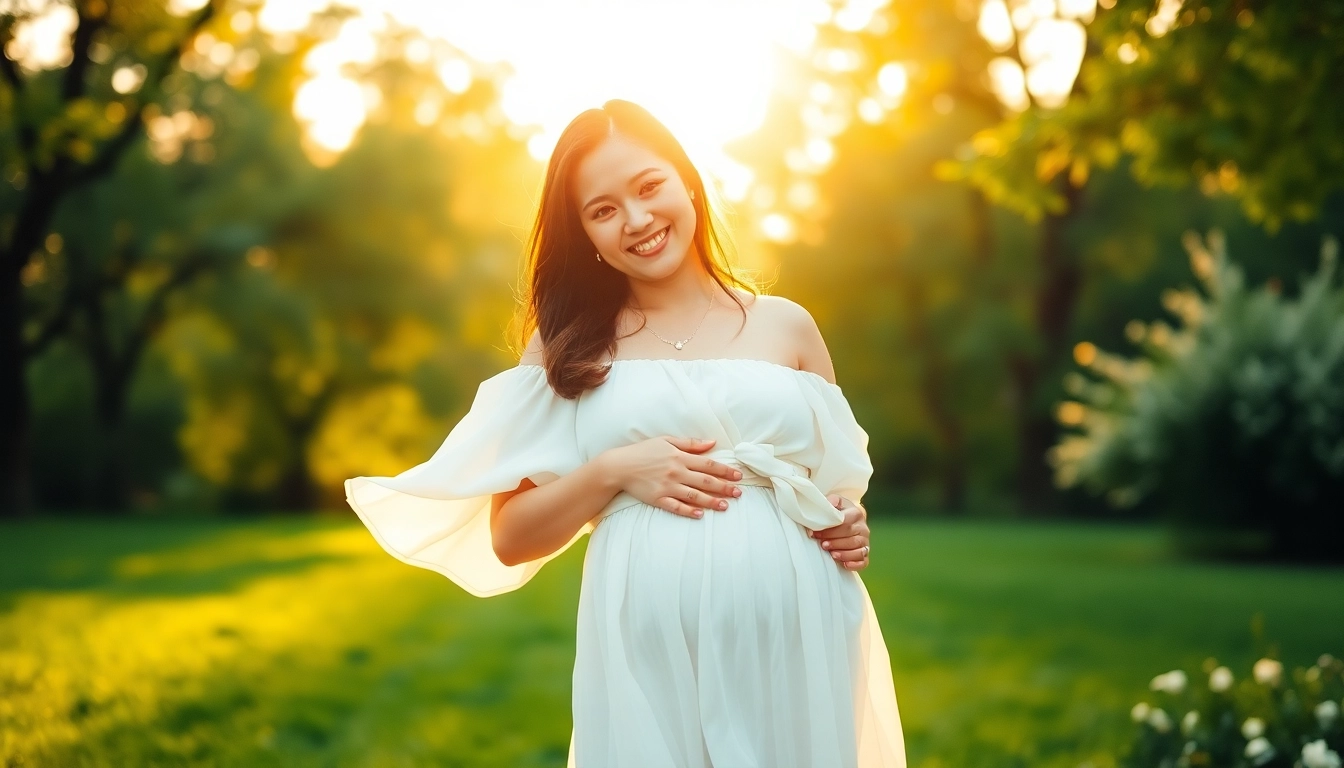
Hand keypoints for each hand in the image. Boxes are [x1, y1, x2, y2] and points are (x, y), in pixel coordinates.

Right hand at [599, 436, 743, 518]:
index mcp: (679, 457)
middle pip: (705, 481)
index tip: (738, 475)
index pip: (708, 464)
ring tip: (725, 505)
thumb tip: (712, 442)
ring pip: (694, 495)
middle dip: (724, 487)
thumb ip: (690, 443)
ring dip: (711, 501)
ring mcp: (667, 486)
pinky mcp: (657, 498)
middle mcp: (676, 472)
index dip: (724, 470)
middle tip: (739, 493)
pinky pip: (676, 507)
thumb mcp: (666, 440)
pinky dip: (689, 511)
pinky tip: (700, 514)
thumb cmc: (643, 451)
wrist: (619, 466)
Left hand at [810, 494, 869, 570]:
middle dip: (835, 541)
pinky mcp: (865, 554)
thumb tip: (829, 503)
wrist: (849, 519)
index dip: (830, 529)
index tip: (816, 533)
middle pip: (851, 536)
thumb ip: (832, 500)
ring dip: (844, 553)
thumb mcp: (836, 503)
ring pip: (858, 549)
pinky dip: (855, 564)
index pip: (845, 522)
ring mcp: (865, 542)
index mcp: (856, 514)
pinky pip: (864, 561)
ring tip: (831, 554)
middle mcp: (863, 528)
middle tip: (822, 544)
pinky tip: (844, 564)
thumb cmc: (839, 512)